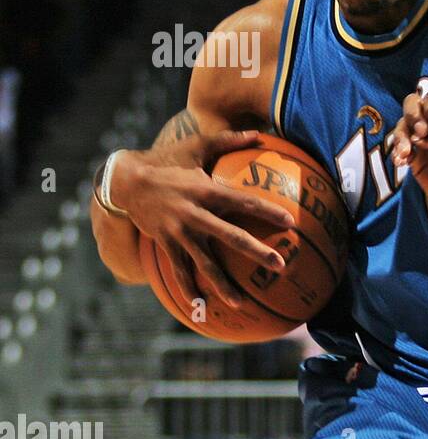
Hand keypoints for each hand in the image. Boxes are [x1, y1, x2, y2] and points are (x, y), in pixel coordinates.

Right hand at [113, 131, 295, 307]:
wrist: (125, 180)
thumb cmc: (168, 160)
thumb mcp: (197, 145)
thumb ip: (229, 140)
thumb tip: (260, 134)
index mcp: (207, 190)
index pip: (244, 202)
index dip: (267, 212)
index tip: (290, 222)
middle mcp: (195, 213)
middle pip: (232, 237)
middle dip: (257, 252)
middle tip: (281, 265)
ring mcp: (179, 231)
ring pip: (205, 262)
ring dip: (223, 284)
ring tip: (241, 302)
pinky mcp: (165, 243)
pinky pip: (179, 269)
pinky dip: (188, 287)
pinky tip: (199, 305)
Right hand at [391, 89, 427, 222]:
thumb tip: (419, 136)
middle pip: (414, 105)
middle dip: (413, 115)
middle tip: (421, 134)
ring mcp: (424, 142)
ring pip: (403, 126)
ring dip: (401, 136)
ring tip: (406, 153)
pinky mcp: (416, 160)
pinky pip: (400, 149)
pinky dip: (397, 153)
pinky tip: (401, 162)